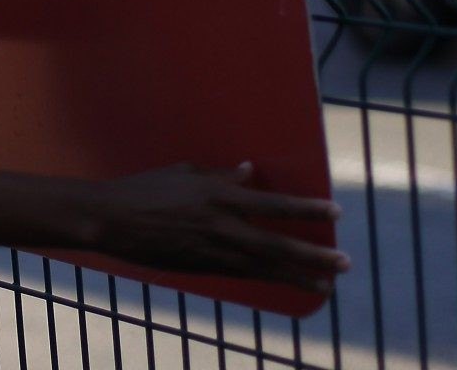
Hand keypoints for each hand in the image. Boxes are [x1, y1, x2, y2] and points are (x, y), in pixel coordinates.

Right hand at [91, 163, 347, 294]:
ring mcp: (212, 251)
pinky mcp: (201, 268)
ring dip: (298, 275)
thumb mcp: (185, 173)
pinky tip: (286, 283)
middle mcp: (221, 225)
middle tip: (344, 263)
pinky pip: (244, 277)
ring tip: (326, 284)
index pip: (274, 204)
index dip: (307, 209)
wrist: (111, 220)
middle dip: (314, 254)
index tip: (335, 211)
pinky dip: (269, 280)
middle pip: (278, 244)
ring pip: (265, 267)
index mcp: (219, 195)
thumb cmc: (144, 189)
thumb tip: (248, 172)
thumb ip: (219, 175)